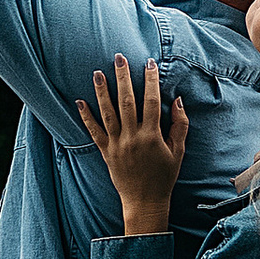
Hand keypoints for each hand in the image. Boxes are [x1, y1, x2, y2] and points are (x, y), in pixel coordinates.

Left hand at [78, 55, 189, 233]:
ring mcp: (117, 144)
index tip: (148, 63)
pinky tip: (79, 101)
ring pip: (107, 113)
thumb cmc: (164, 176)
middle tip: (118, 58)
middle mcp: (132, 137)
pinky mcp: (105, 152)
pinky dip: (86, 117)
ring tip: (97, 73)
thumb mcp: (178, 152)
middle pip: (126, 101)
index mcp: (152, 136)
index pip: (151, 102)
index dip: (150, 81)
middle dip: (122, 78)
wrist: (145, 201)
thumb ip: (180, 126)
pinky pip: (94, 132)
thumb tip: (178, 101)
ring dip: (101, 91)